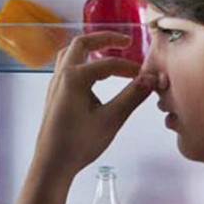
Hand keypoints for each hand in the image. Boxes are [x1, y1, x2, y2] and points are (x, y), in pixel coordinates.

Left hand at [32, 31, 156, 179]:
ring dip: (90, 50)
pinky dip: (83, 63)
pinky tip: (95, 78)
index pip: (108, 64)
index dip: (129, 67)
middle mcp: (61, 76)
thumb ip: (132, 96)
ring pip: (71, 54)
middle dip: (105, 39)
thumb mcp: (111, 119)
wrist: (52, 164)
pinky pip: (67, 68)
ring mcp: (55, 85)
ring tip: (109, 54)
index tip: (145, 76)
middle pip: (82, 44)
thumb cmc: (78, 144)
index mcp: (74, 78)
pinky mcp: (55, 95)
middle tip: (125, 41)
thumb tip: (151, 79)